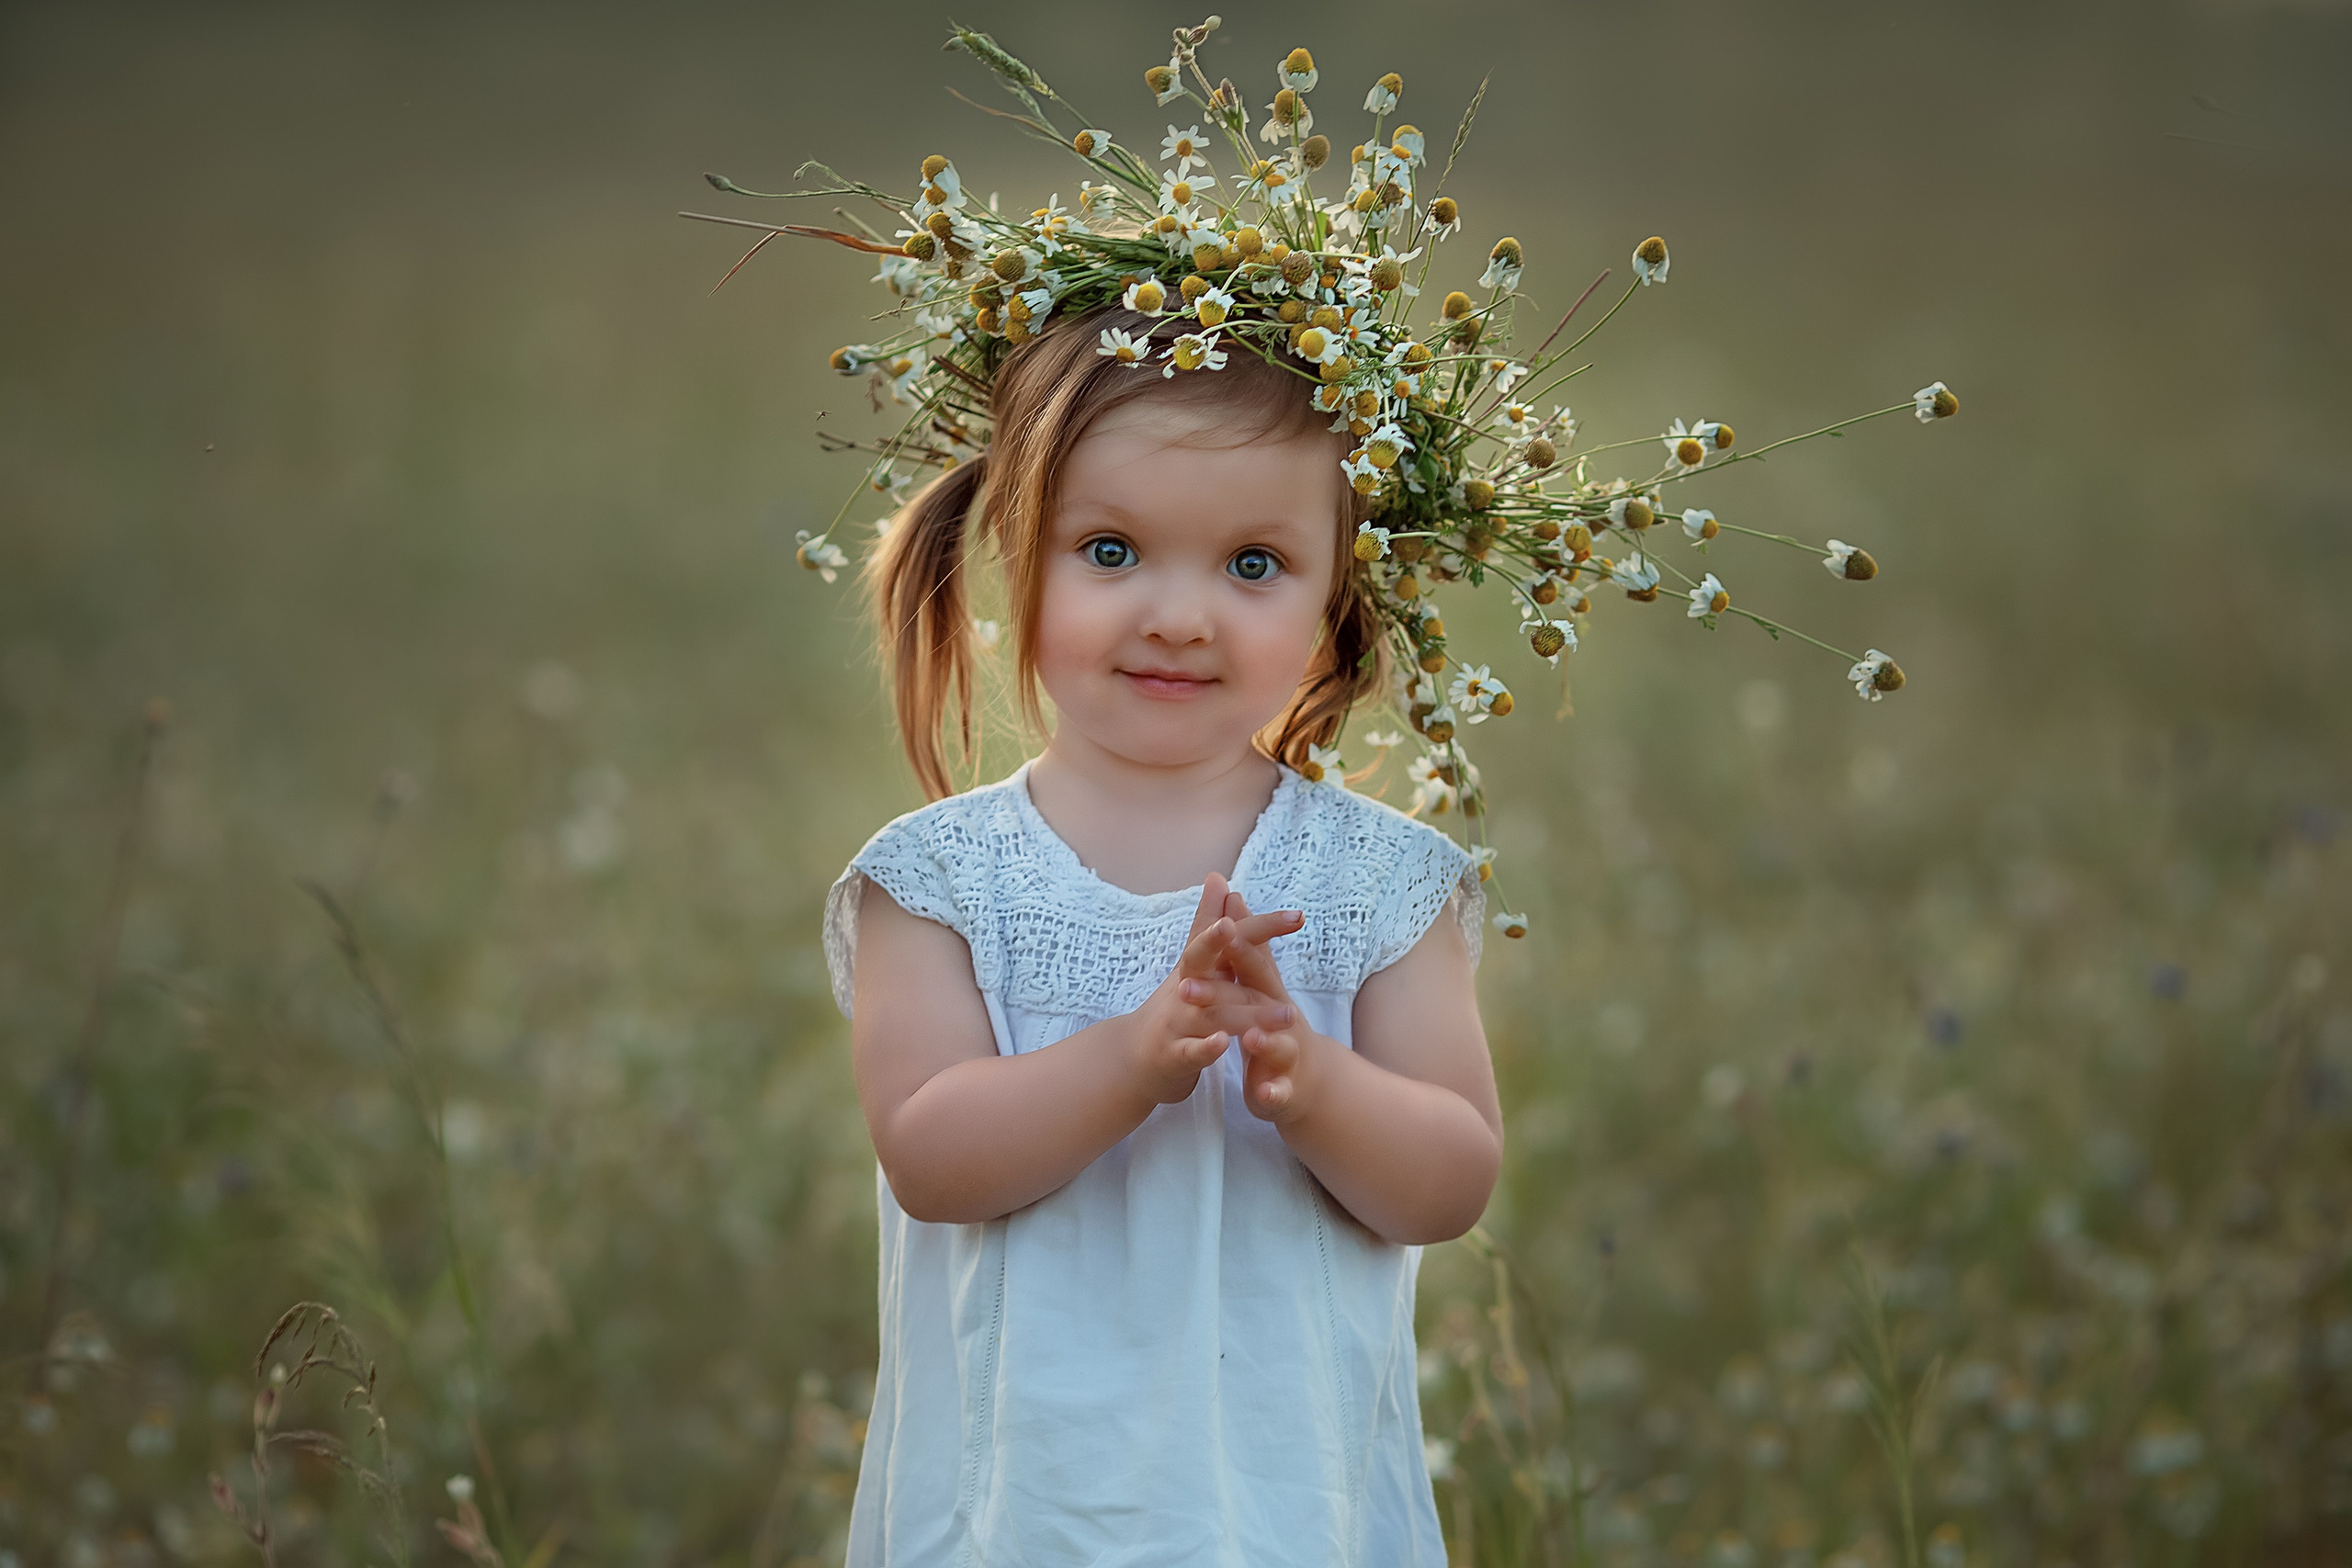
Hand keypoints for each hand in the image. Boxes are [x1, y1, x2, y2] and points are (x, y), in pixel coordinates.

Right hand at [1124, 873, 1303, 1106]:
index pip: (1225, 937)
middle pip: (1205, 961)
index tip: (1297, 917)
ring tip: (1287, 1014)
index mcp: (1195, 964)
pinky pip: (1190, 1052)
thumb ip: (1207, 924)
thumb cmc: (1174, 1006)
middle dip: (1229, 945)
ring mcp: (1177, 1023)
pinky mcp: (1172, 1056)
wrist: (1135, 1059)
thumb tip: (1218, 877)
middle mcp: (1184, 988)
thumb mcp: (1192, 965)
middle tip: (1251, 930)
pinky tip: (1224, 1045)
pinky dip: (1205, 1048)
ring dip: (1248, 1013)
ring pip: (1213, 1015)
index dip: (1259, 925)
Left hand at [1215, 888, 1319, 1124]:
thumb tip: (1231, 893)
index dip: (1238, 946)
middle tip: (1192, 987)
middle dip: (1231, 992)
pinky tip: (1266, 1093)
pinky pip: (1281, 1091)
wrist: (1307, 1082)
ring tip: (1251, 1039)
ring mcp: (1286, 1054)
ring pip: (1279, 1045)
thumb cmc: (1275, 1024)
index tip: (1221, 926)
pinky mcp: (1284, 1088)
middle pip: (1259, 1000)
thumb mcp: (1258, 983)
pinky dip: (1275, 1092)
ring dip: (1266, 1041)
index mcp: (1267, 992)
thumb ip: (1244, 942)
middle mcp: (1281, 1018)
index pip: (1253, 964)